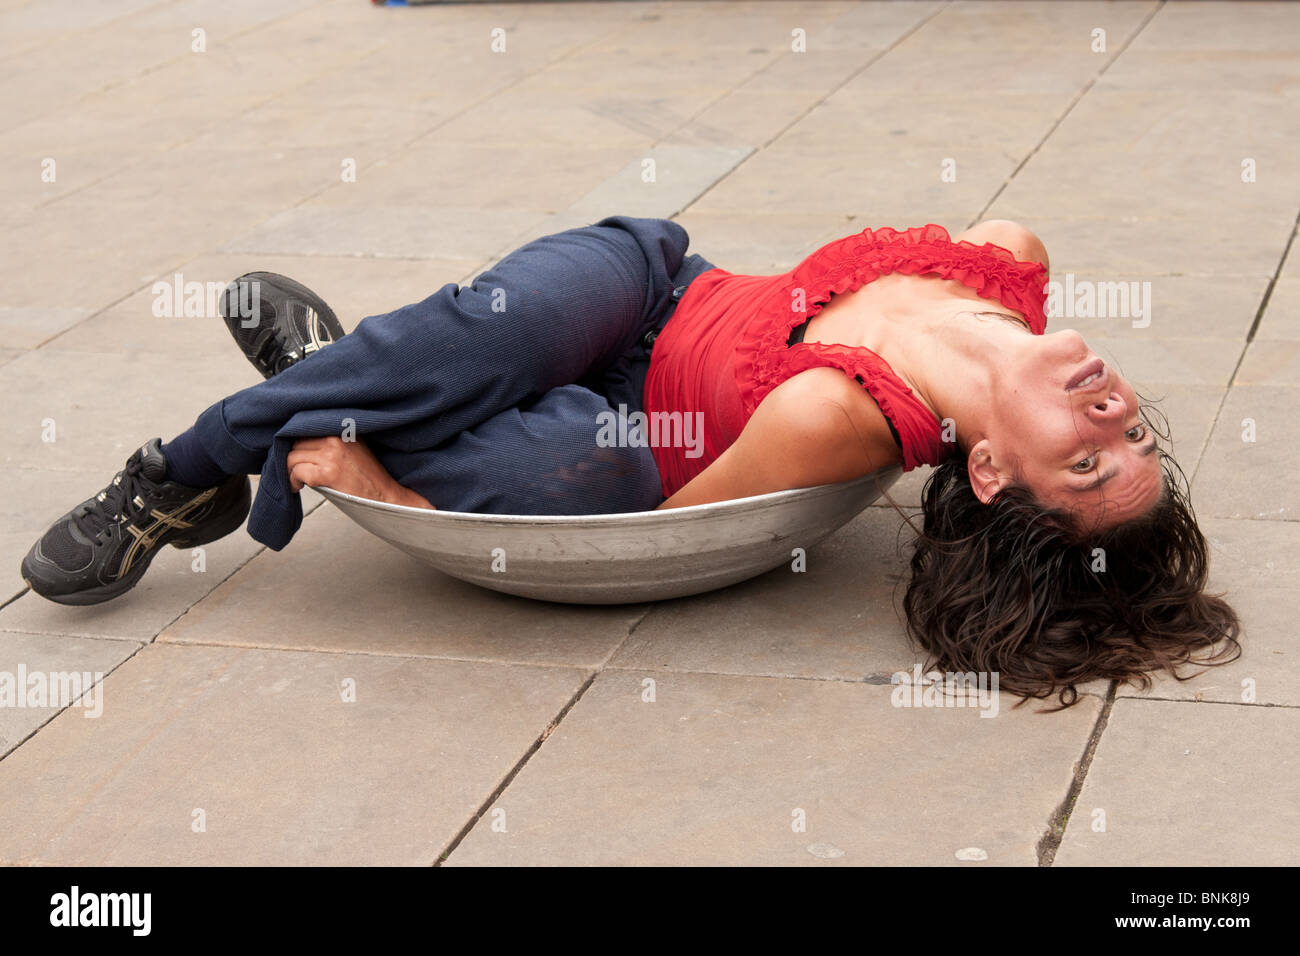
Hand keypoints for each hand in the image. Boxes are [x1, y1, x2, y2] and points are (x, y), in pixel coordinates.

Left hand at [286, 436, 433, 508]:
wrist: (384, 495)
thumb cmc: (368, 476)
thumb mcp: (353, 447)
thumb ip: (331, 440)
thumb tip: (301, 442)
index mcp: (341, 428)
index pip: (306, 428)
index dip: (299, 444)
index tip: (299, 455)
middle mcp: (335, 437)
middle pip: (296, 443)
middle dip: (294, 458)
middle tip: (298, 470)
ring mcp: (331, 454)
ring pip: (292, 457)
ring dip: (291, 471)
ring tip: (299, 480)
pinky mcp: (328, 472)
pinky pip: (297, 471)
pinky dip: (293, 481)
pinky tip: (298, 486)